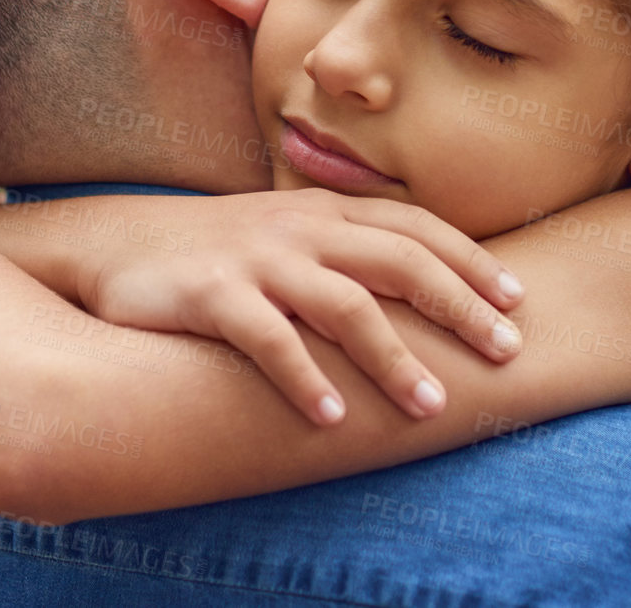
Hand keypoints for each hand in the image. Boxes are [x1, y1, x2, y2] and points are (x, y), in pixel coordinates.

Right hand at [77, 187, 524, 426]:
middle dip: (459, 306)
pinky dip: (305, 379)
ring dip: (394, 358)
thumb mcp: (284, 235)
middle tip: (506, 352)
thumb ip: (343, 250)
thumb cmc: (213, 250)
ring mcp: (257, 259)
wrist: (113, 244)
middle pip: (399, 261)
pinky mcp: (211, 294)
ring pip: (345, 305)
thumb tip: (418, 287)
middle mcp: (299, 229)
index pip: (415, 228)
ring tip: (432, 407)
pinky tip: (333, 419)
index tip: (517, 300)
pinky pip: (268, 340)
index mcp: (323, 212)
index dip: (470, 261)